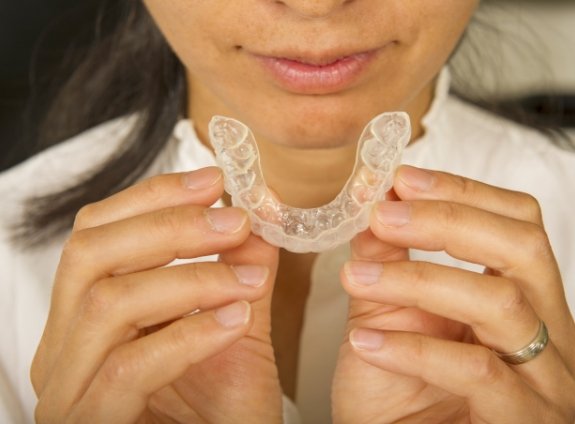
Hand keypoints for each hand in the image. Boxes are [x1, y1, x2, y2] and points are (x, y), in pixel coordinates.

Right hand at [31, 167, 282, 422]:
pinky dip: (188, 333)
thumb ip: (241, 278)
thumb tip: (258, 222)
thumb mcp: (234, 335)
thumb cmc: (217, 415)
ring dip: (189, 278)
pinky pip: (129, 367)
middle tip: (233, 220)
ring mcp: (67, 390)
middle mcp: (63, 349)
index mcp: (86, 318)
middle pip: (90, 254)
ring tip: (249, 279)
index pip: (97, 233)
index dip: (153, 197)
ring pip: (107, 302)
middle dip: (169, 226)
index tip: (213, 180)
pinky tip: (234, 320)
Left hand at [333, 165, 574, 422]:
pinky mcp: (524, 423)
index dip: (461, 191)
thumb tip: (375, 207)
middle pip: (524, 248)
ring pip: (502, 303)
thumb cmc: (396, 398)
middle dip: (448, 219)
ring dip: (418, 278)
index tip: (401, 180)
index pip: (515, 224)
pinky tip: (367, 343)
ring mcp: (544, 383)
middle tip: (384, 213)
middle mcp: (546, 336)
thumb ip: (385, 263)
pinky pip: (479, 372)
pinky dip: (416, 349)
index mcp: (519, 301)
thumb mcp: (386, 318)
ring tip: (357, 277)